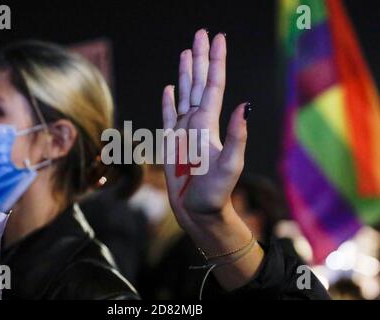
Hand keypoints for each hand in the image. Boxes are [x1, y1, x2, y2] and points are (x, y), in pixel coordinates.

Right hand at [162, 29, 261, 290]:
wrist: (199, 213)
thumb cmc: (215, 194)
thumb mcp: (229, 166)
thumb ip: (236, 136)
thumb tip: (243, 105)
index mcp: (210, 125)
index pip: (213, 85)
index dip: (215, 61)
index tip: (217, 38)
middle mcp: (198, 123)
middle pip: (199, 83)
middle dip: (200, 58)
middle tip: (201, 34)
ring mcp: (184, 132)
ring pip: (184, 95)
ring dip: (185, 74)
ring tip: (186, 53)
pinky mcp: (171, 143)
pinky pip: (169, 117)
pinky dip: (169, 102)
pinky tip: (169, 89)